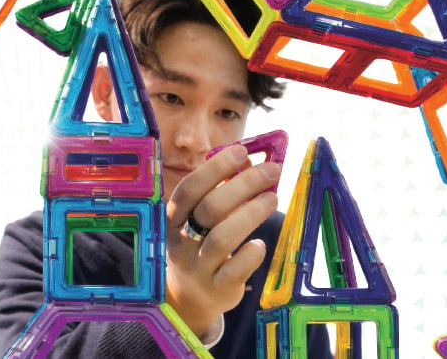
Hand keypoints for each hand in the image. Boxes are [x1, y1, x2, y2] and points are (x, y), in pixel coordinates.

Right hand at [163, 145, 280, 338]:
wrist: (190, 295)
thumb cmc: (201, 244)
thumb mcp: (201, 218)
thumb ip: (222, 190)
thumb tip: (251, 161)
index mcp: (174, 218)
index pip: (190, 188)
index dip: (215, 168)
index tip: (242, 151)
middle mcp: (181, 241)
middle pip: (210, 208)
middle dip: (243, 185)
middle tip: (272, 171)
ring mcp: (198, 267)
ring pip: (222, 238)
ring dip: (251, 214)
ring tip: (273, 199)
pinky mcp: (217, 287)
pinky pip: (236, 270)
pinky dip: (250, 254)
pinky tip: (259, 244)